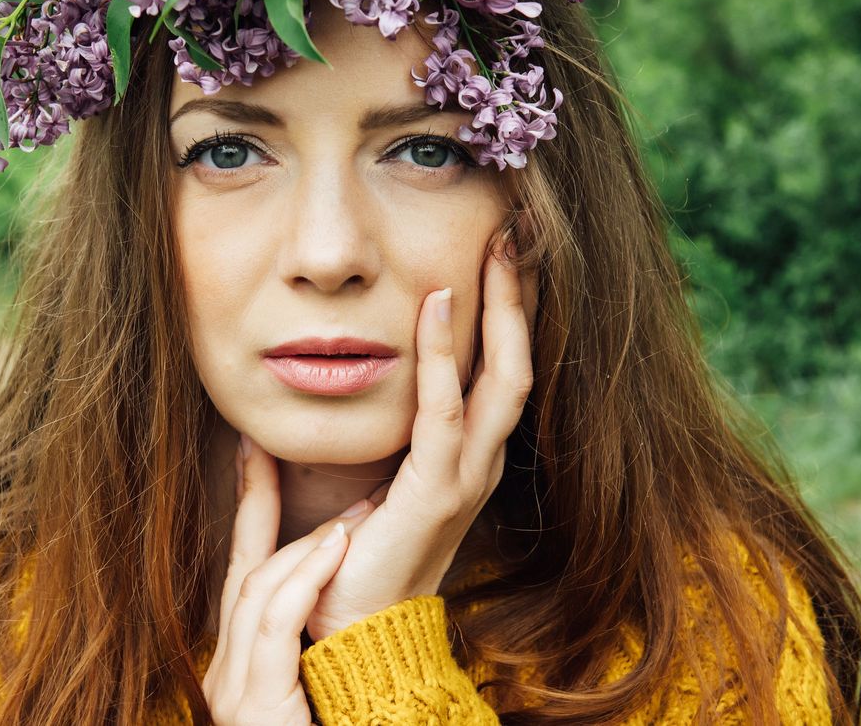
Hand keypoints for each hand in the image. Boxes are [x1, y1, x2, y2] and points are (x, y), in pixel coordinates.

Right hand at [202, 436, 374, 724]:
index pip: (243, 574)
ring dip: (305, 544)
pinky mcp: (252, 704)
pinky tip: (335, 547)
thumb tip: (346, 577)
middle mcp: (226, 673)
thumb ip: (310, 640)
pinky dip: (304, 577)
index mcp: (240, 667)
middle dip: (253, 506)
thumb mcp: (310, 690)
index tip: (252, 456)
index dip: (247, 513)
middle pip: (241, 572)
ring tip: (348, 516)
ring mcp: (232, 690)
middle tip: (265, 450)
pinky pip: (274, 623)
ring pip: (258, 590)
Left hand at [298, 233, 537, 641]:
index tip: (501, 252)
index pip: (503, 369)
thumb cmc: (354, 553)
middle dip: (522, 296)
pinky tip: (437, 305)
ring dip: (503, 309)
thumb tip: (338, 364)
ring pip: (504, 378)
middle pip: (521, 362)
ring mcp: (468, 477)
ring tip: (498, 248)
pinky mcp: (437, 490)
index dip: (510, 310)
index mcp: (469, 456)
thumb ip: (373, 425)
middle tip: (515, 232)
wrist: (355, 628)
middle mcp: (482, 461)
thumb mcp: (370, 475)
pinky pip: (446, 411)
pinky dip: (446, 354)